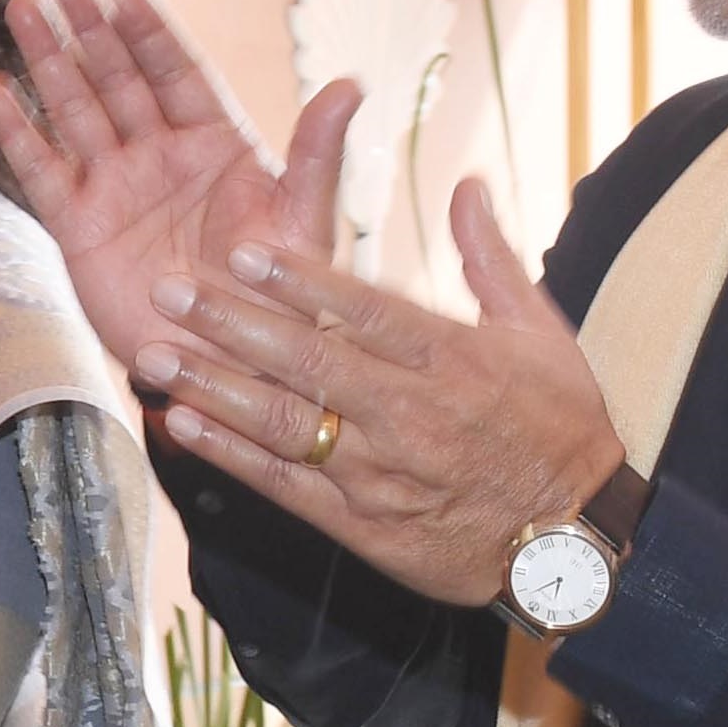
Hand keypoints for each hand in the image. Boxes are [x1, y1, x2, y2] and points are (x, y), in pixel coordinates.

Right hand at [0, 0, 358, 398]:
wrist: (229, 370)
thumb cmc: (277, 299)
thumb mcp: (304, 223)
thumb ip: (318, 152)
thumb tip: (351, 82)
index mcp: (217, 145)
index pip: (178, 72)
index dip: (151, 30)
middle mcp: (161, 156)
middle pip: (117, 77)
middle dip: (89, 27)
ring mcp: (116, 188)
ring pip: (75, 109)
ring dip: (47, 60)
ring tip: (20, 8)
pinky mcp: (79, 229)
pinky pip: (43, 171)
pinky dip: (17, 132)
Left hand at [141, 177, 628, 607]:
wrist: (575, 545)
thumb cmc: (561, 427)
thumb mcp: (541, 333)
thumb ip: (489, 257)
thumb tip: (465, 182)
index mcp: (453, 359)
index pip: (365, 311)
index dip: (300, 281)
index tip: (243, 251)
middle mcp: (411, 414)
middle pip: (309, 362)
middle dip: (230, 324)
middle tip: (169, 291)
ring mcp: (382, 474)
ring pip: (285, 424)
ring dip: (212, 388)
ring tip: (152, 355)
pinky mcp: (364, 526)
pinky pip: (286, 487)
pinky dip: (231, 456)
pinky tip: (183, 425)